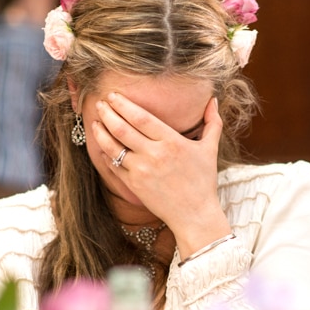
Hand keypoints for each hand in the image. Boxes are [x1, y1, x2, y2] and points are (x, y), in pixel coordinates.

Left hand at [92, 93, 230, 252]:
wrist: (195, 215)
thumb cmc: (203, 181)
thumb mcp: (211, 149)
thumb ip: (212, 122)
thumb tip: (213, 100)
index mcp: (172, 142)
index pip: (141, 117)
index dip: (123, 104)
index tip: (114, 95)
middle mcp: (154, 155)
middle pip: (122, 128)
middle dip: (108, 113)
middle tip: (100, 102)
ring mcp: (141, 171)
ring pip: (113, 147)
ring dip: (101, 132)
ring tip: (95, 122)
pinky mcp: (134, 185)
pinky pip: (113, 166)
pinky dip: (105, 154)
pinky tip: (102, 145)